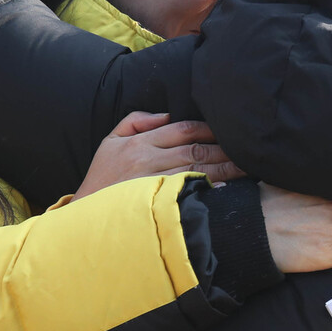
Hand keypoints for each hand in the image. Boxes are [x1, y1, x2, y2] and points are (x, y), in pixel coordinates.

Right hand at [75, 112, 243, 199]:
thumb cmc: (101, 178)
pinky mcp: (155, 203)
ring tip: (245, 168)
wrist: (84, 216)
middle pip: (195, 150)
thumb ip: (136, 122)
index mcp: (140, 142)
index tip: (228, 132)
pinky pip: (187, 193)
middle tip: (247, 151)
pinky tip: (225, 189)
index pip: (183, 129)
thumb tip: (167, 114)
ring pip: (196, 170)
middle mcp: (148, 160)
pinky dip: (207, 190)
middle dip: (224, 150)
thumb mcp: (110, 142)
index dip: (209, 129)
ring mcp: (152, 182)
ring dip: (224, 169)